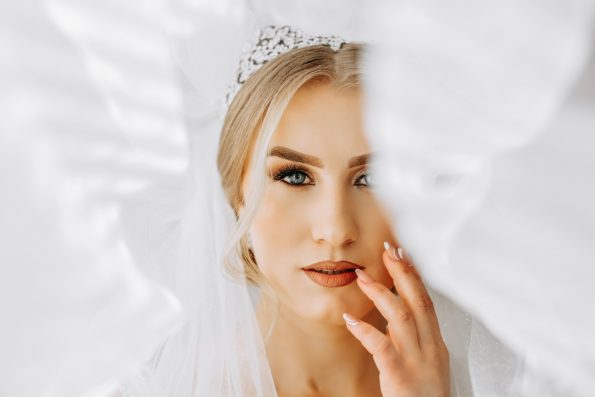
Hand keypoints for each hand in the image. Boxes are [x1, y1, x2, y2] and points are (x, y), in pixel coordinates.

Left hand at [343, 243, 449, 396]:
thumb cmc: (425, 396)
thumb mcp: (425, 362)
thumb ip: (411, 338)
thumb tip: (393, 315)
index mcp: (435, 343)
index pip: (426, 301)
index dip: (414, 276)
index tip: (401, 254)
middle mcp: (430, 348)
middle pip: (418, 301)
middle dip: (402, 273)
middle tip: (387, 251)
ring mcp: (417, 361)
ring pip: (401, 318)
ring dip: (381, 293)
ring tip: (361, 276)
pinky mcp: (401, 377)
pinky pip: (382, 348)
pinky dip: (365, 331)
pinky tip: (349, 319)